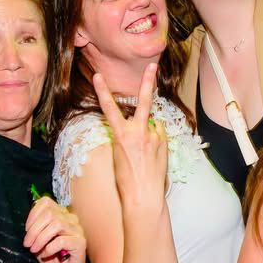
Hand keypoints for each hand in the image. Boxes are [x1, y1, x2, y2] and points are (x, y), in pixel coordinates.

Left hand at [24, 196, 90, 262]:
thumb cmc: (51, 256)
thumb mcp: (38, 240)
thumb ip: (35, 229)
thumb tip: (28, 226)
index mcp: (61, 214)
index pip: (46, 202)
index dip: (33, 214)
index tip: (26, 229)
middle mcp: (70, 219)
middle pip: (49, 214)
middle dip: (34, 229)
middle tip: (27, 243)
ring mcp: (77, 229)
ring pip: (56, 224)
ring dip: (41, 238)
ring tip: (34, 249)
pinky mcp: (80, 242)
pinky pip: (62, 240)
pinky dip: (49, 248)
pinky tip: (45, 254)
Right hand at [91, 63, 167, 212]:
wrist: (143, 197)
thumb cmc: (125, 181)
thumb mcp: (118, 156)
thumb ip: (127, 138)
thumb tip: (140, 128)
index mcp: (121, 135)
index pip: (109, 108)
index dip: (102, 91)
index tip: (98, 76)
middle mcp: (138, 132)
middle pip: (144, 101)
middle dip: (147, 82)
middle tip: (152, 66)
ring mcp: (154, 137)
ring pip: (152, 123)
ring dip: (148, 130)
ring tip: (144, 151)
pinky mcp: (164, 143)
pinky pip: (159, 136)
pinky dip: (155, 140)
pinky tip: (152, 155)